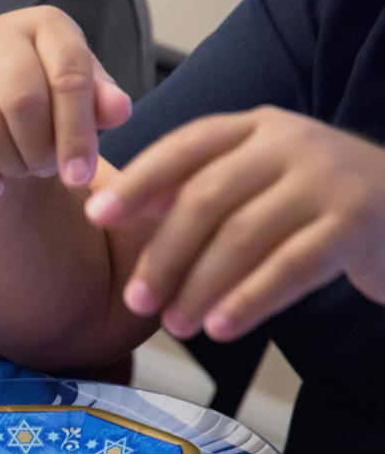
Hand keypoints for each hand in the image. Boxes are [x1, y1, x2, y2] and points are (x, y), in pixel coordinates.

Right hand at [0, 6, 132, 194]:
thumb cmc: (48, 99)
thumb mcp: (82, 100)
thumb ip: (102, 104)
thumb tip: (118, 110)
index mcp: (46, 24)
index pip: (68, 77)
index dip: (76, 133)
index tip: (78, 178)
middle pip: (22, 101)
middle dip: (38, 151)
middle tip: (45, 169)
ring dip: (9, 163)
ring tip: (22, 171)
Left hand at [86, 107, 384, 340]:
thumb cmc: (314, 202)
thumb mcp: (257, 180)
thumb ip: (198, 186)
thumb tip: (128, 206)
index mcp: (255, 128)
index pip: (184, 146)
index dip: (137, 182)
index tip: (97, 215)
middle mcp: (291, 143)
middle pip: (207, 198)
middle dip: (163, 255)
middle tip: (137, 300)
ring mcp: (327, 180)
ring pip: (244, 236)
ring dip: (200, 287)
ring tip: (176, 325)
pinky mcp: (355, 223)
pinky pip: (290, 267)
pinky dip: (249, 300)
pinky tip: (221, 326)